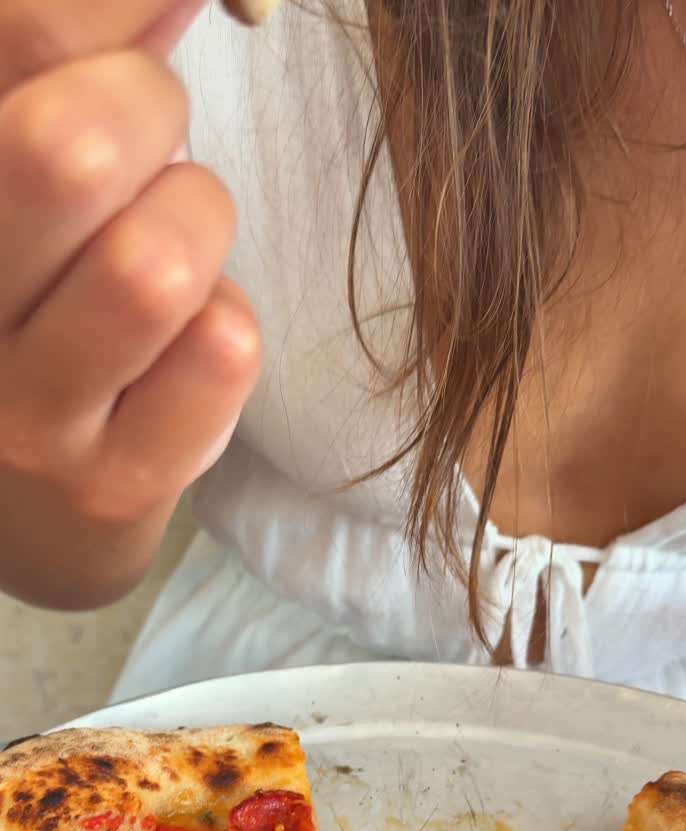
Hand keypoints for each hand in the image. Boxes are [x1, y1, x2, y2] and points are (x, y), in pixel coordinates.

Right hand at [0, 0, 260, 604]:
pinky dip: (228, 320)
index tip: (147, 18)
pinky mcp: (110, 486)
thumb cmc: (32, 294)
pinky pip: (220, 352)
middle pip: (65, 150)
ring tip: (170, 248)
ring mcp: (20, 413)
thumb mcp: (25, 168)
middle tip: (144, 141)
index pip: (19, 34)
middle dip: (144, 110)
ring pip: (155, 265)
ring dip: (195, 224)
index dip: (115, 8)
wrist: (30, 490)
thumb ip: (73, 52)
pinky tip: (187, 340)